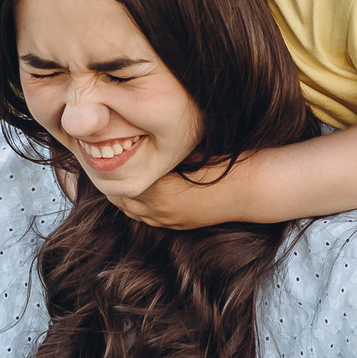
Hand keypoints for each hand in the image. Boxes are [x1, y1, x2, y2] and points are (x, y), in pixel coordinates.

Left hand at [104, 163, 261, 229]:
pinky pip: (148, 218)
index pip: (116, 181)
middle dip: (112, 180)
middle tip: (105, 160)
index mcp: (157, 190)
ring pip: (131, 210)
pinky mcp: (179, 225)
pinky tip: (141, 188)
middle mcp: (159, 210)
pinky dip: (139, 204)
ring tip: (120, 173)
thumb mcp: (187, 148)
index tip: (104, 149)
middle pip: (119, 198)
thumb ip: (160, 148)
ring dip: (124, 193)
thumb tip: (135, 132)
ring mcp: (169, 220)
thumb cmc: (223, 162)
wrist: (252, 188)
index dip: (107, 165)